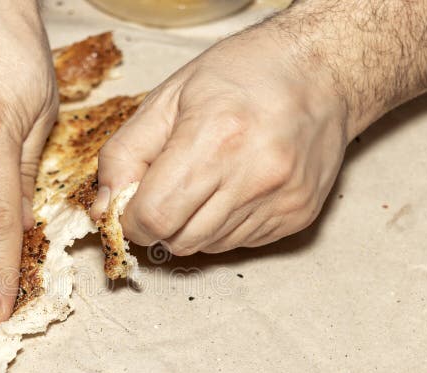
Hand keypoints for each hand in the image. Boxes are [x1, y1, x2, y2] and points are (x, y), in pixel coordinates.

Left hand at [92, 25, 348, 254]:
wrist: (323, 70)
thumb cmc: (243, 74)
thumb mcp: (168, 99)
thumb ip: (125, 155)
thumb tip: (104, 208)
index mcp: (214, 138)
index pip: (154, 218)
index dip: (133, 219)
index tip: (133, 205)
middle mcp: (253, 175)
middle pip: (179, 240)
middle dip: (160, 224)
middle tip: (167, 191)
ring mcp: (281, 199)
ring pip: (209, 247)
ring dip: (193, 225)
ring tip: (207, 181)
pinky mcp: (298, 215)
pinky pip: (241, 243)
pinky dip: (225, 225)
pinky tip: (236, 187)